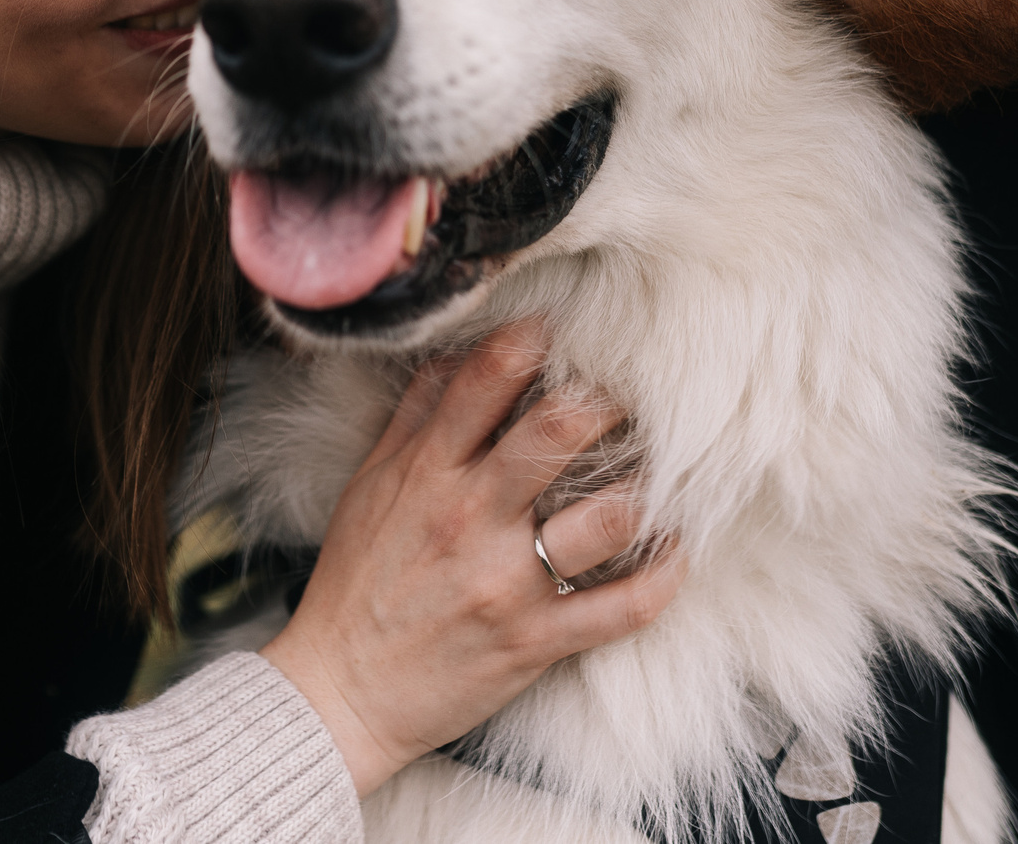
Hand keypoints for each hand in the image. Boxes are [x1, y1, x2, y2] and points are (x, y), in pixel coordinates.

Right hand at [259, 319, 684, 795]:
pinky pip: (625, 606)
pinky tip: (677, 549)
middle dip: (612, 399)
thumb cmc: (356, 582)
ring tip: (670, 469)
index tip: (573, 326)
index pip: (487, 377)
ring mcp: (507, 581)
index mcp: (427, 471)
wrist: (340, 691)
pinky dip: (665, 575)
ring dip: (651, 488)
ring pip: (609, 518)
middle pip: (561, 431)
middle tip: (642, 389)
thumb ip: (417, 416)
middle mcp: (471, 516)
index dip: (537, 338)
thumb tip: (462, 350)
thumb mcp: (371, 485)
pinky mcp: (536, 640)